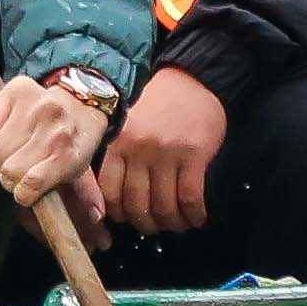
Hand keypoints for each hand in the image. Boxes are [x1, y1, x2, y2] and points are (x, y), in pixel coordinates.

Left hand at [0, 67, 110, 205]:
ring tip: (28, 170)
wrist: (86, 109)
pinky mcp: (68, 158)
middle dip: (1, 164)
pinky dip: (26, 194)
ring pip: (10, 172)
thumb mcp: (2, 107)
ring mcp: (55, 132)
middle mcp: (38, 106)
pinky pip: (30, 185)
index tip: (6, 142)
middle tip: (19, 158)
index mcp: (17, 89)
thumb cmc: (38, 113)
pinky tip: (31, 189)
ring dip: (14, 181)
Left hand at [95, 65, 225, 238]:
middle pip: (137, 205)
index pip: (110, 193)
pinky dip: (193, 215)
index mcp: (119, 143)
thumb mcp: (128, 125)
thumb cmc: (158, 104)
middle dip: (146, 224)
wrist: (192, 79)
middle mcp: (140, 150)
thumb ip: (121, 155)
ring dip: (171, 223)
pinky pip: (190, 198)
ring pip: (164, 206)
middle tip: (154, 226)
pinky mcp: (194, 155)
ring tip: (177, 223)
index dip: (119, 214)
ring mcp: (167, 154)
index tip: (128, 218)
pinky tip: (196, 218)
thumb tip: (117, 199)